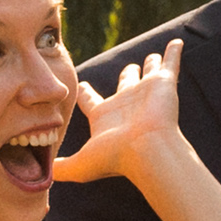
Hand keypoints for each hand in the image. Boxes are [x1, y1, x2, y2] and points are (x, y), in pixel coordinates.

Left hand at [55, 40, 185, 185]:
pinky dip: (173, 53)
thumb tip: (43, 179)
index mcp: (105, 117)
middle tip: (128, 68)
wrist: (147, 150)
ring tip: (153, 56)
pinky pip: (170, 64)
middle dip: (126, 77)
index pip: (92, 101)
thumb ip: (61, 167)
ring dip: (151, 65)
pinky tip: (176, 42)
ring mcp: (146, 94)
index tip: (82, 86)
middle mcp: (126, 104)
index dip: (85, 93)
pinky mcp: (164, 85)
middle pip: (125, 85)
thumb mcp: (80, 164)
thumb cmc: (116, 157)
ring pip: (148, 73)